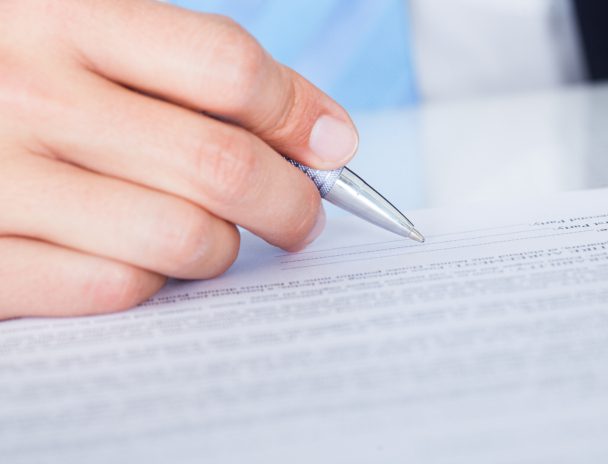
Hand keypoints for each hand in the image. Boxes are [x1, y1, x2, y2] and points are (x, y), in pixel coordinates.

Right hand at [0, 0, 358, 317]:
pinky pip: (115, 290)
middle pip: (220, 165)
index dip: (298, 113)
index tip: (331, 146)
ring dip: (221, 247)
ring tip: (212, 236)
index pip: (227, 68)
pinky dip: (151, 282)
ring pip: (182, 239)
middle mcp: (26, 93)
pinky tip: (139, 257)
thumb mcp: (97, 33)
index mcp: (63, 15)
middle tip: (301, 215)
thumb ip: (205, 72)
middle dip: (291, 202)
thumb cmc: (26, 71)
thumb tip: (329, 137)